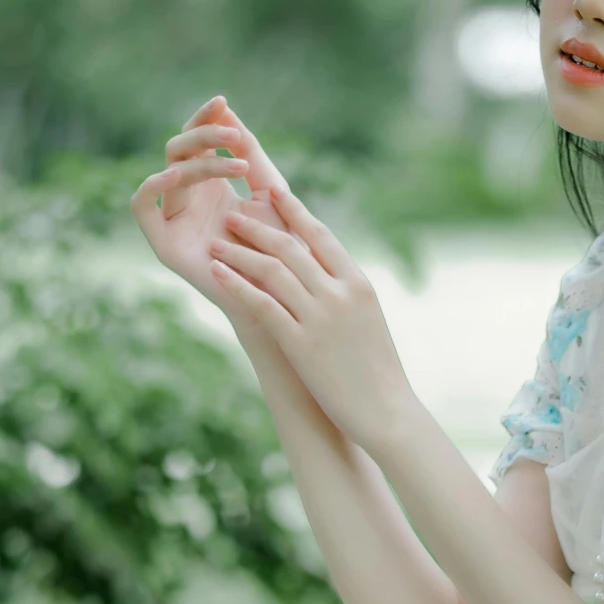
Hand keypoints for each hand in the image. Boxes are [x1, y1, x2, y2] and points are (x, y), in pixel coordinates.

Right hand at [130, 95, 288, 317]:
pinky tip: (176, 173)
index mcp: (212, 183)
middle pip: (181, 148)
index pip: (198, 139)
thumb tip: (227, 111)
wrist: (279, 295)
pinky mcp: (163, 242)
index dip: (205, 118)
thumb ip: (251, 154)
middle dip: (205, 134)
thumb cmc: (279, 248)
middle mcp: (189, 196)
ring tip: (236, 162)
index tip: (222, 101)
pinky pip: (141, 207)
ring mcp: (174, 217)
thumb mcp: (269, 192)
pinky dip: (151, 185)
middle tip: (234, 134)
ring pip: (170, 169)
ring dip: (199, 160)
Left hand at [205, 186, 416, 456]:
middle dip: (257, 226)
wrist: (388, 412)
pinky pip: (262, 304)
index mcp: (359, 285)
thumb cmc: (379, 374)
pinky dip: (237, 284)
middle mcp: (340, 294)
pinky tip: (217, 274)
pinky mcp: (301, 344)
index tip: (273, 191)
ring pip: (272, 270)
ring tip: (216, 242)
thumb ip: (346, 296)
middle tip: (232, 214)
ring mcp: (321, 318)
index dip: (294, 211)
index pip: (321, 236)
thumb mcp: (368, 323)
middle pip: (291, 246)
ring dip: (240, 252)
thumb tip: (324, 278)